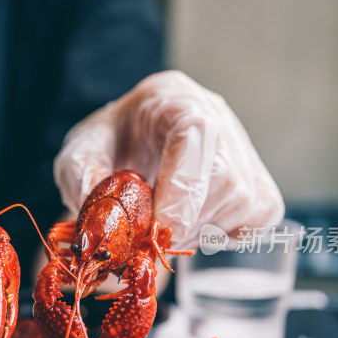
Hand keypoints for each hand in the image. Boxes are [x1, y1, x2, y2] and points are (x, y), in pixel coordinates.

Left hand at [54, 70, 284, 249]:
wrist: (127, 148)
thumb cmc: (105, 147)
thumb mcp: (77, 155)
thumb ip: (82, 180)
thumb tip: (104, 224)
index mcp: (171, 98)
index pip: (197, 131)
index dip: (183, 186)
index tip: (160, 228)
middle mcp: (216, 115)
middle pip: (226, 177)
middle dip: (186, 222)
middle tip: (150, 240)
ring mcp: (242, 146)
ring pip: (245, 201)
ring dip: (200, 231)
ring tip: (165, 230)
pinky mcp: (256, 179)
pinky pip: (260, 215)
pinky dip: (226, 234)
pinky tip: (194, 228)